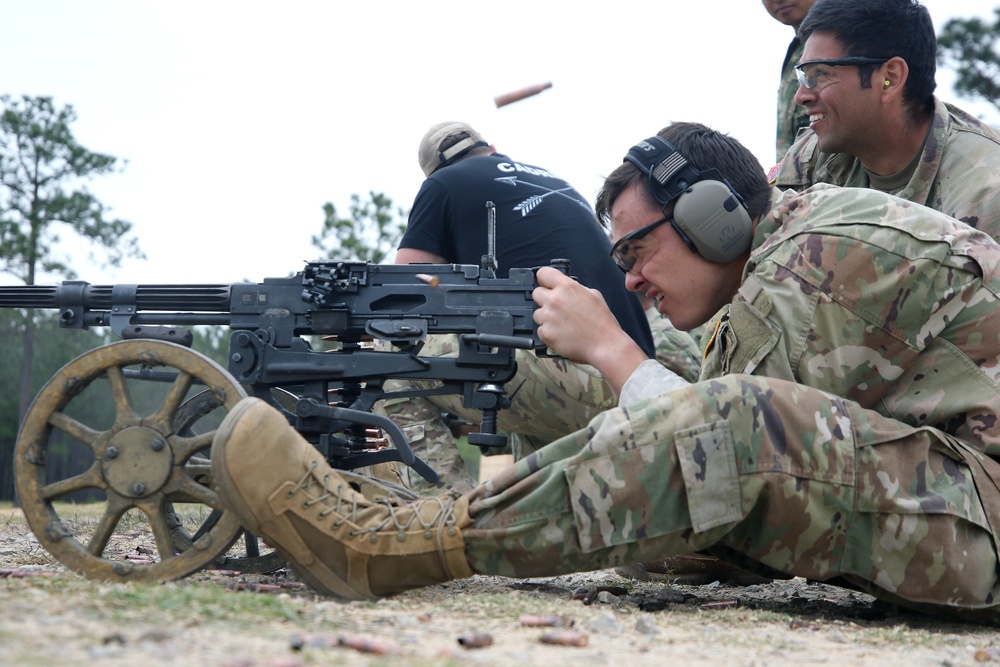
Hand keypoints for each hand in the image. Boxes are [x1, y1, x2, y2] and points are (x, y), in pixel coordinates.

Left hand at [532, 267, 648, 393]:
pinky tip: (562, 335)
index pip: (543, 273)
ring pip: (537, 313)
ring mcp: (548, 317)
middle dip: (545, 300)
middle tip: (558, 308)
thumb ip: (575, 289)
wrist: (605, 345)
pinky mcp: (545, 333)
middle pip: (536, 293)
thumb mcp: (593, 295)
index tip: (548, 285)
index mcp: (567, 287)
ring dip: (546, 318)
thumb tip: (565, 289)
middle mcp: (554, 300)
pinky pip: (540, 330)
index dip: (545, 280)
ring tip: (563, 324)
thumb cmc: (602, 322)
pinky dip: (549, 333)